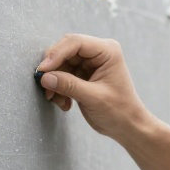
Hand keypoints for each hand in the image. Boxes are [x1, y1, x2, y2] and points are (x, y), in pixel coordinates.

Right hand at [36, 33, 151, 141]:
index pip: (75, 42)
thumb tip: (44, 77)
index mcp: (107, 51)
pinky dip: (58, 88)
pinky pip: (62, 75)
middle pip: (65, 51)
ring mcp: (89, 63)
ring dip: (54, 82)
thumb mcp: (93, 98)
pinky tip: (64, 103)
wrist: (127, 126)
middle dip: (53, 69)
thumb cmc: (119, 111)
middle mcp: (98, 52)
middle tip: (44, 86)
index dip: (56, 54)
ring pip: (61, 65)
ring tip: (57, 100)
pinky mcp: (82, 74)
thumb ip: (69, 85)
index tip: (42, 70)